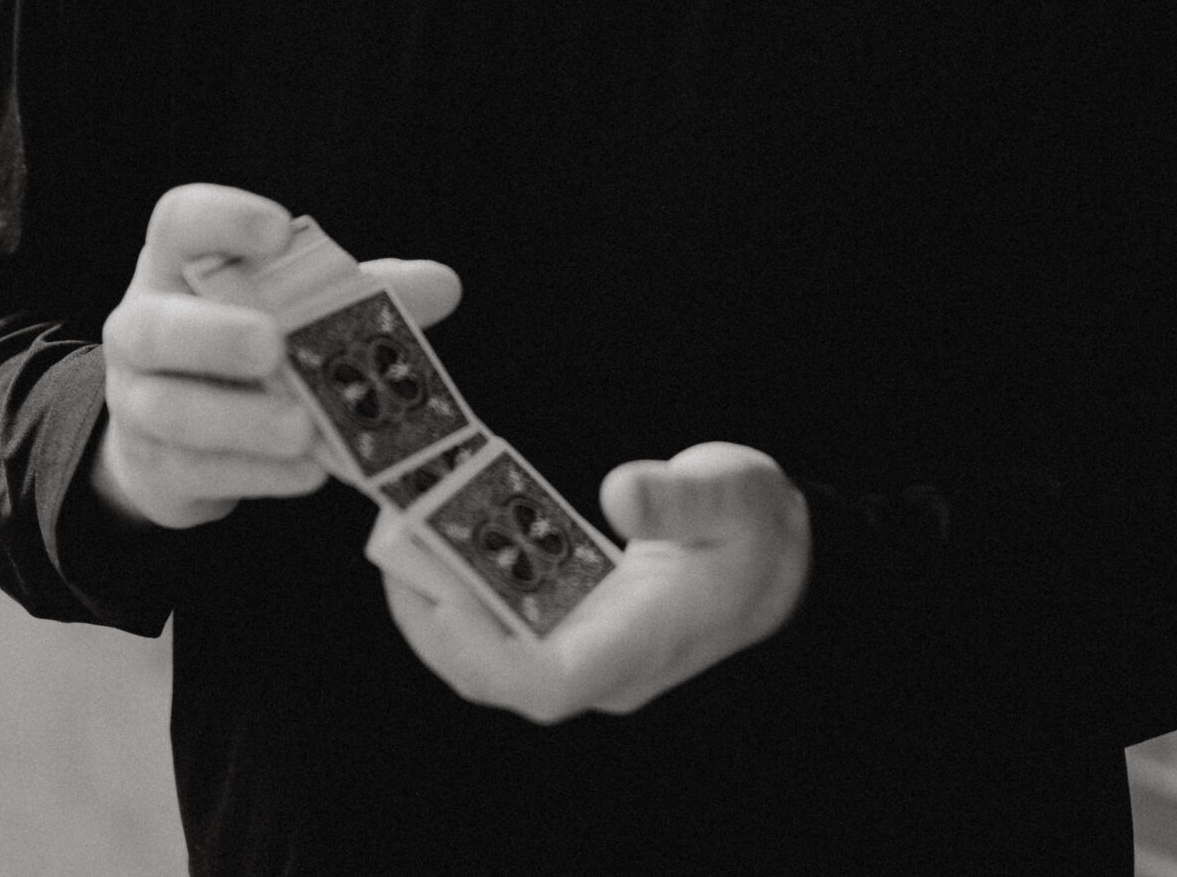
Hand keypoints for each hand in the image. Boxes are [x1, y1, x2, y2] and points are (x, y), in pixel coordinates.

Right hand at [94, 182, 461, 531]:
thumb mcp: (298, 308)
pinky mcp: (153, 467)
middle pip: (154, 325)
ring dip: (238, 420)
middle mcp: (140, 328)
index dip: (223, 220)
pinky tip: (306, 470)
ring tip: (301, 427)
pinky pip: (197, 470)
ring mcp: (136, 402)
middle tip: (272, 344)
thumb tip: (443, 284)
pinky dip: (255, 473)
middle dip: (213, 334)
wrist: (178, 440)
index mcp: (177, 266)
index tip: (279, 230)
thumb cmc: (247, 344)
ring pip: (169, 409)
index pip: (180, 221)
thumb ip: (361, 293)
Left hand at [367, 440, 809, 722]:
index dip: (484, 650)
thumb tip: (619, 492)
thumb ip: (681, 496)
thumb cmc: (760, 526)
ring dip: (437, 604)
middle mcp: (605, 663)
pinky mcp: (575, 628)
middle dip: (433, 618)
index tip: (443, 590)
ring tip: (399, 531)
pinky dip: (463, 590)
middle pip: (498, 675)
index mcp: (642, 642)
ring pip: (490, 658)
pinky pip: (503, 628)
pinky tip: (441, 538)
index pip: (549, 684)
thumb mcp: (736, 493)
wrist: (784, 561)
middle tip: (392, 539)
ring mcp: (588, 651)